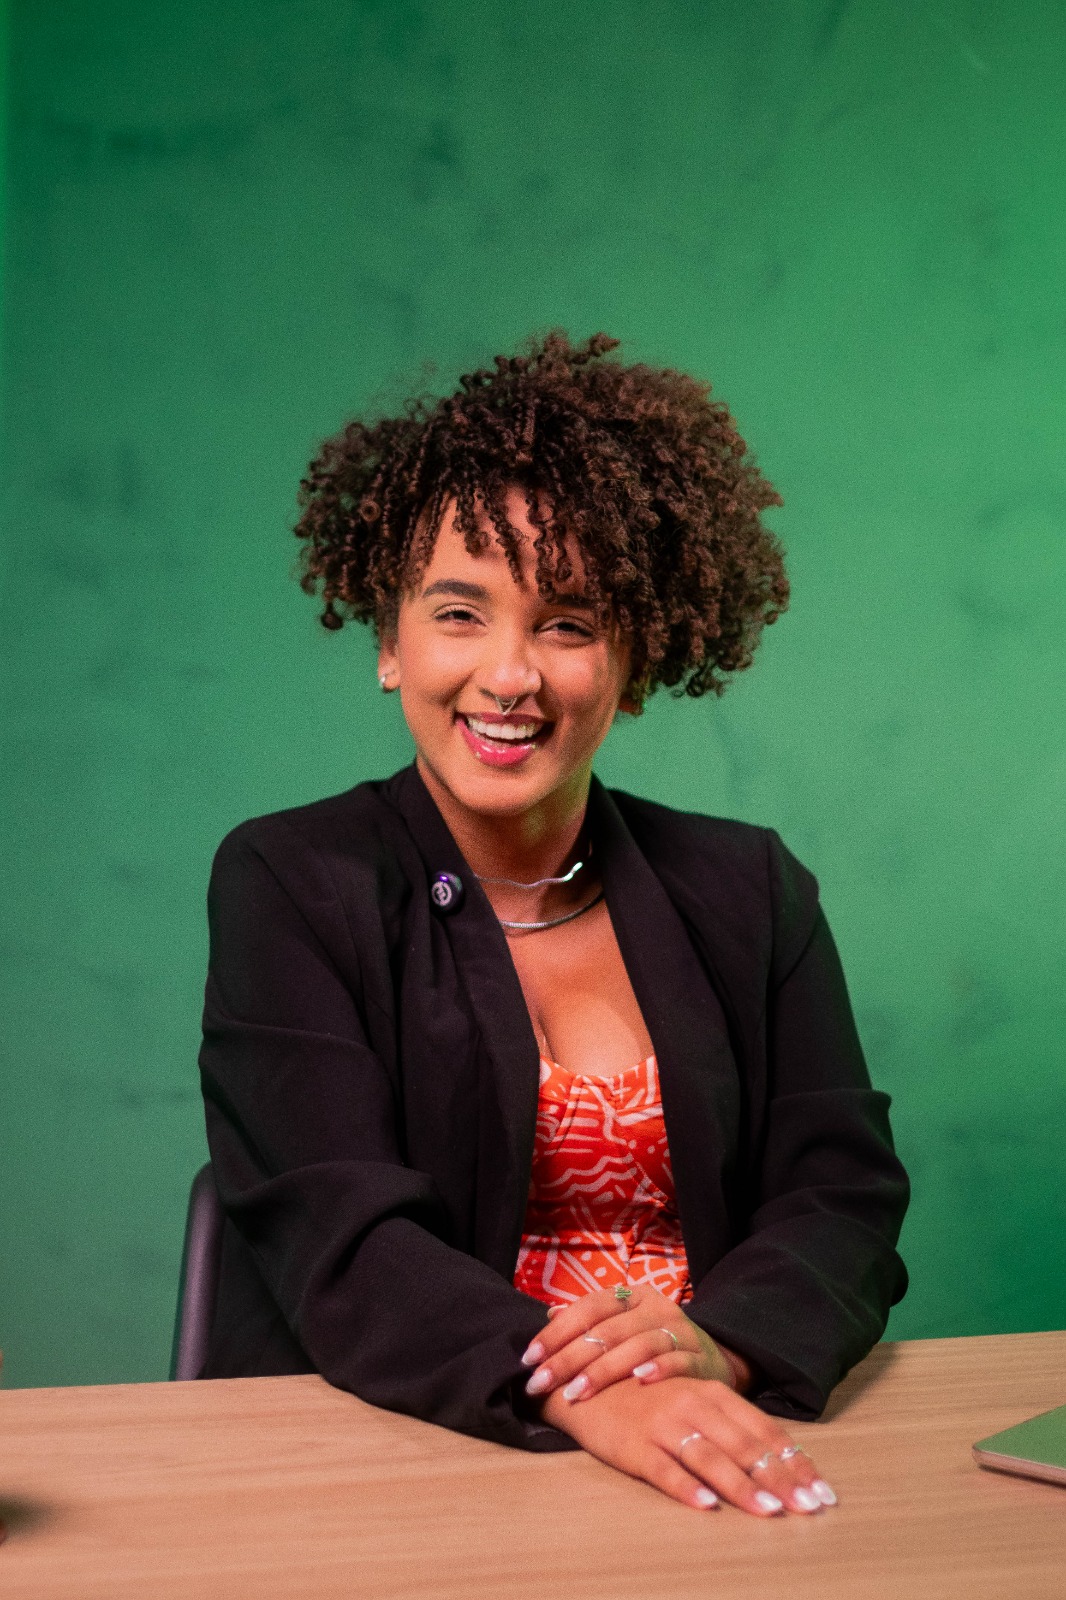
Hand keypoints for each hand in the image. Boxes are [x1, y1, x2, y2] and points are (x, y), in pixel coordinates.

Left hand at [521, 1285, 742, 1402]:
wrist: (716, 1362)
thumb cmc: (657, 1346)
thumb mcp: (626, 1326)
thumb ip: (590, 1320)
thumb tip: (549, 1314)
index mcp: (635, 1295)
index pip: (589, 1307)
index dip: (557, 1331)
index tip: (529, 1358)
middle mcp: (657, 1307)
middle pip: (607, 1330)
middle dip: (569, 1358)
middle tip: (540, 1383)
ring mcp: (683, 1331)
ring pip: (638, 1346)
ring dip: (604, 1371)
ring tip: (576, 1393)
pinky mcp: (702, 1359)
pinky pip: (679, 1361)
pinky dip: (659, 1369)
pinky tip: (638, 1382)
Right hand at [540, 1373, 836, 1516]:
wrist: (585, 1378)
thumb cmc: (646, 1391)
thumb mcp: (691, 1397)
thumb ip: (728, 1423)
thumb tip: (775, 1460)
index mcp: (712, 1393)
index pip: (763, 1430)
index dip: (794, 1460)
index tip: (822, 1490)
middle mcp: (693, 1405)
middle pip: (745, 1445)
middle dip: (781, 1477)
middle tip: (810, 1506)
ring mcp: (663, 1424)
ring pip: (710, 1458)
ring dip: (742, 1485)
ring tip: (770, 1509)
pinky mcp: (634, 1445)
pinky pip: (664, 1469)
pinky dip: (685, 1487)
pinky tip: (706, 1506)